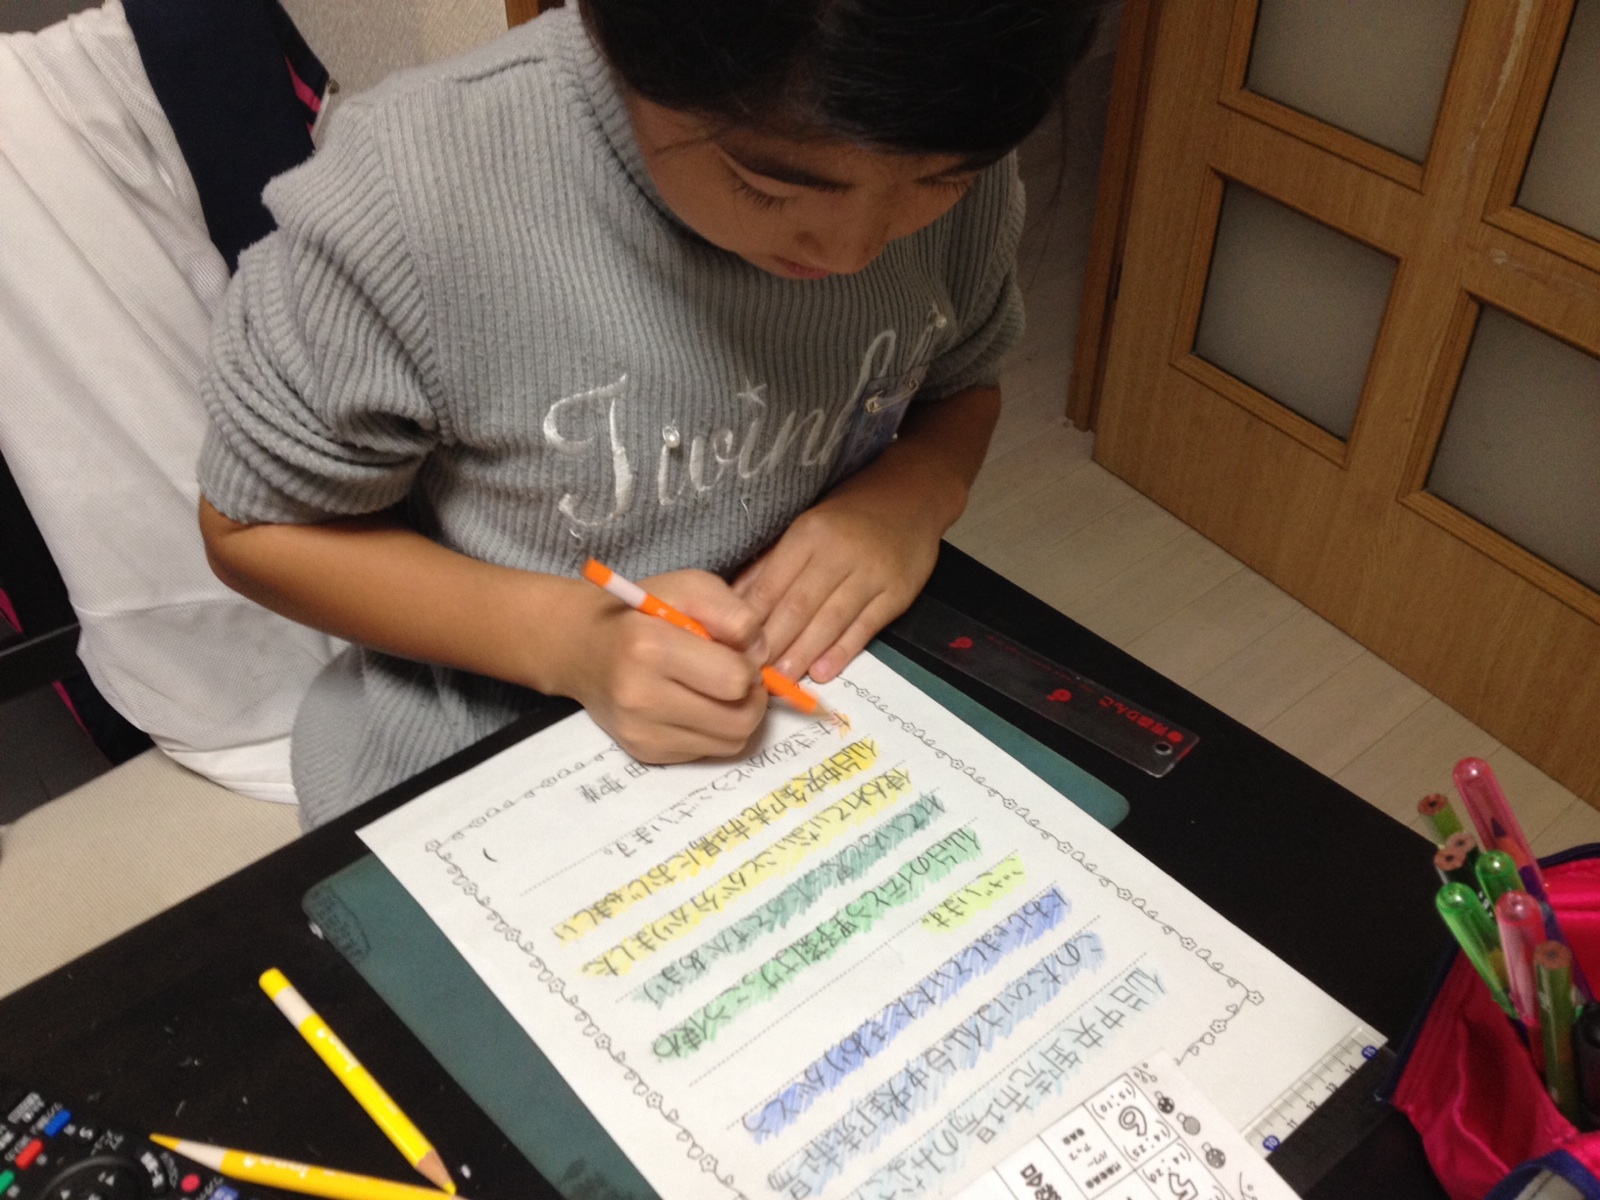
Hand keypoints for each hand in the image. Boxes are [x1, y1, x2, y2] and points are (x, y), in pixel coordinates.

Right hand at [547, 569, 769, 762]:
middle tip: (737, 676)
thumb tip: (760, 656)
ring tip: (718, 690)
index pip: (735, 680)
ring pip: (730, 742)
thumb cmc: (641, 611)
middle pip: (740, 721)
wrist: (581, 646)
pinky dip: (713, 730)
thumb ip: (733, 612)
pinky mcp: (644, 753)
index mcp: (650, 648)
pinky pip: (707, 752)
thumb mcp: (689, 586)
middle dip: (751, 697)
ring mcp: (641, 732)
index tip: (736, 652)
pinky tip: (695, 705)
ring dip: (737, 716)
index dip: (748, 665)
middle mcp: (641, 697)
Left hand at [734, 494, 941, 684]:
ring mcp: (871, 573)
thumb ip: (772, 564)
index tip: (733, 650)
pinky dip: (843, 652)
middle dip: (773, 644)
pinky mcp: (897, 593)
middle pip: (798, 606)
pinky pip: (865, 627)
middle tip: (752, 674)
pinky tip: (823, 672)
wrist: (911, 498)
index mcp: (808, 534)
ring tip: (784, 679)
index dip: (750, 621)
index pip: (772, 584)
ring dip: (804, 653)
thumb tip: (734, 602)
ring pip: (830, 620)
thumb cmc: (849, 515)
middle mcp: (839, 553)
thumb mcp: (806, 526)